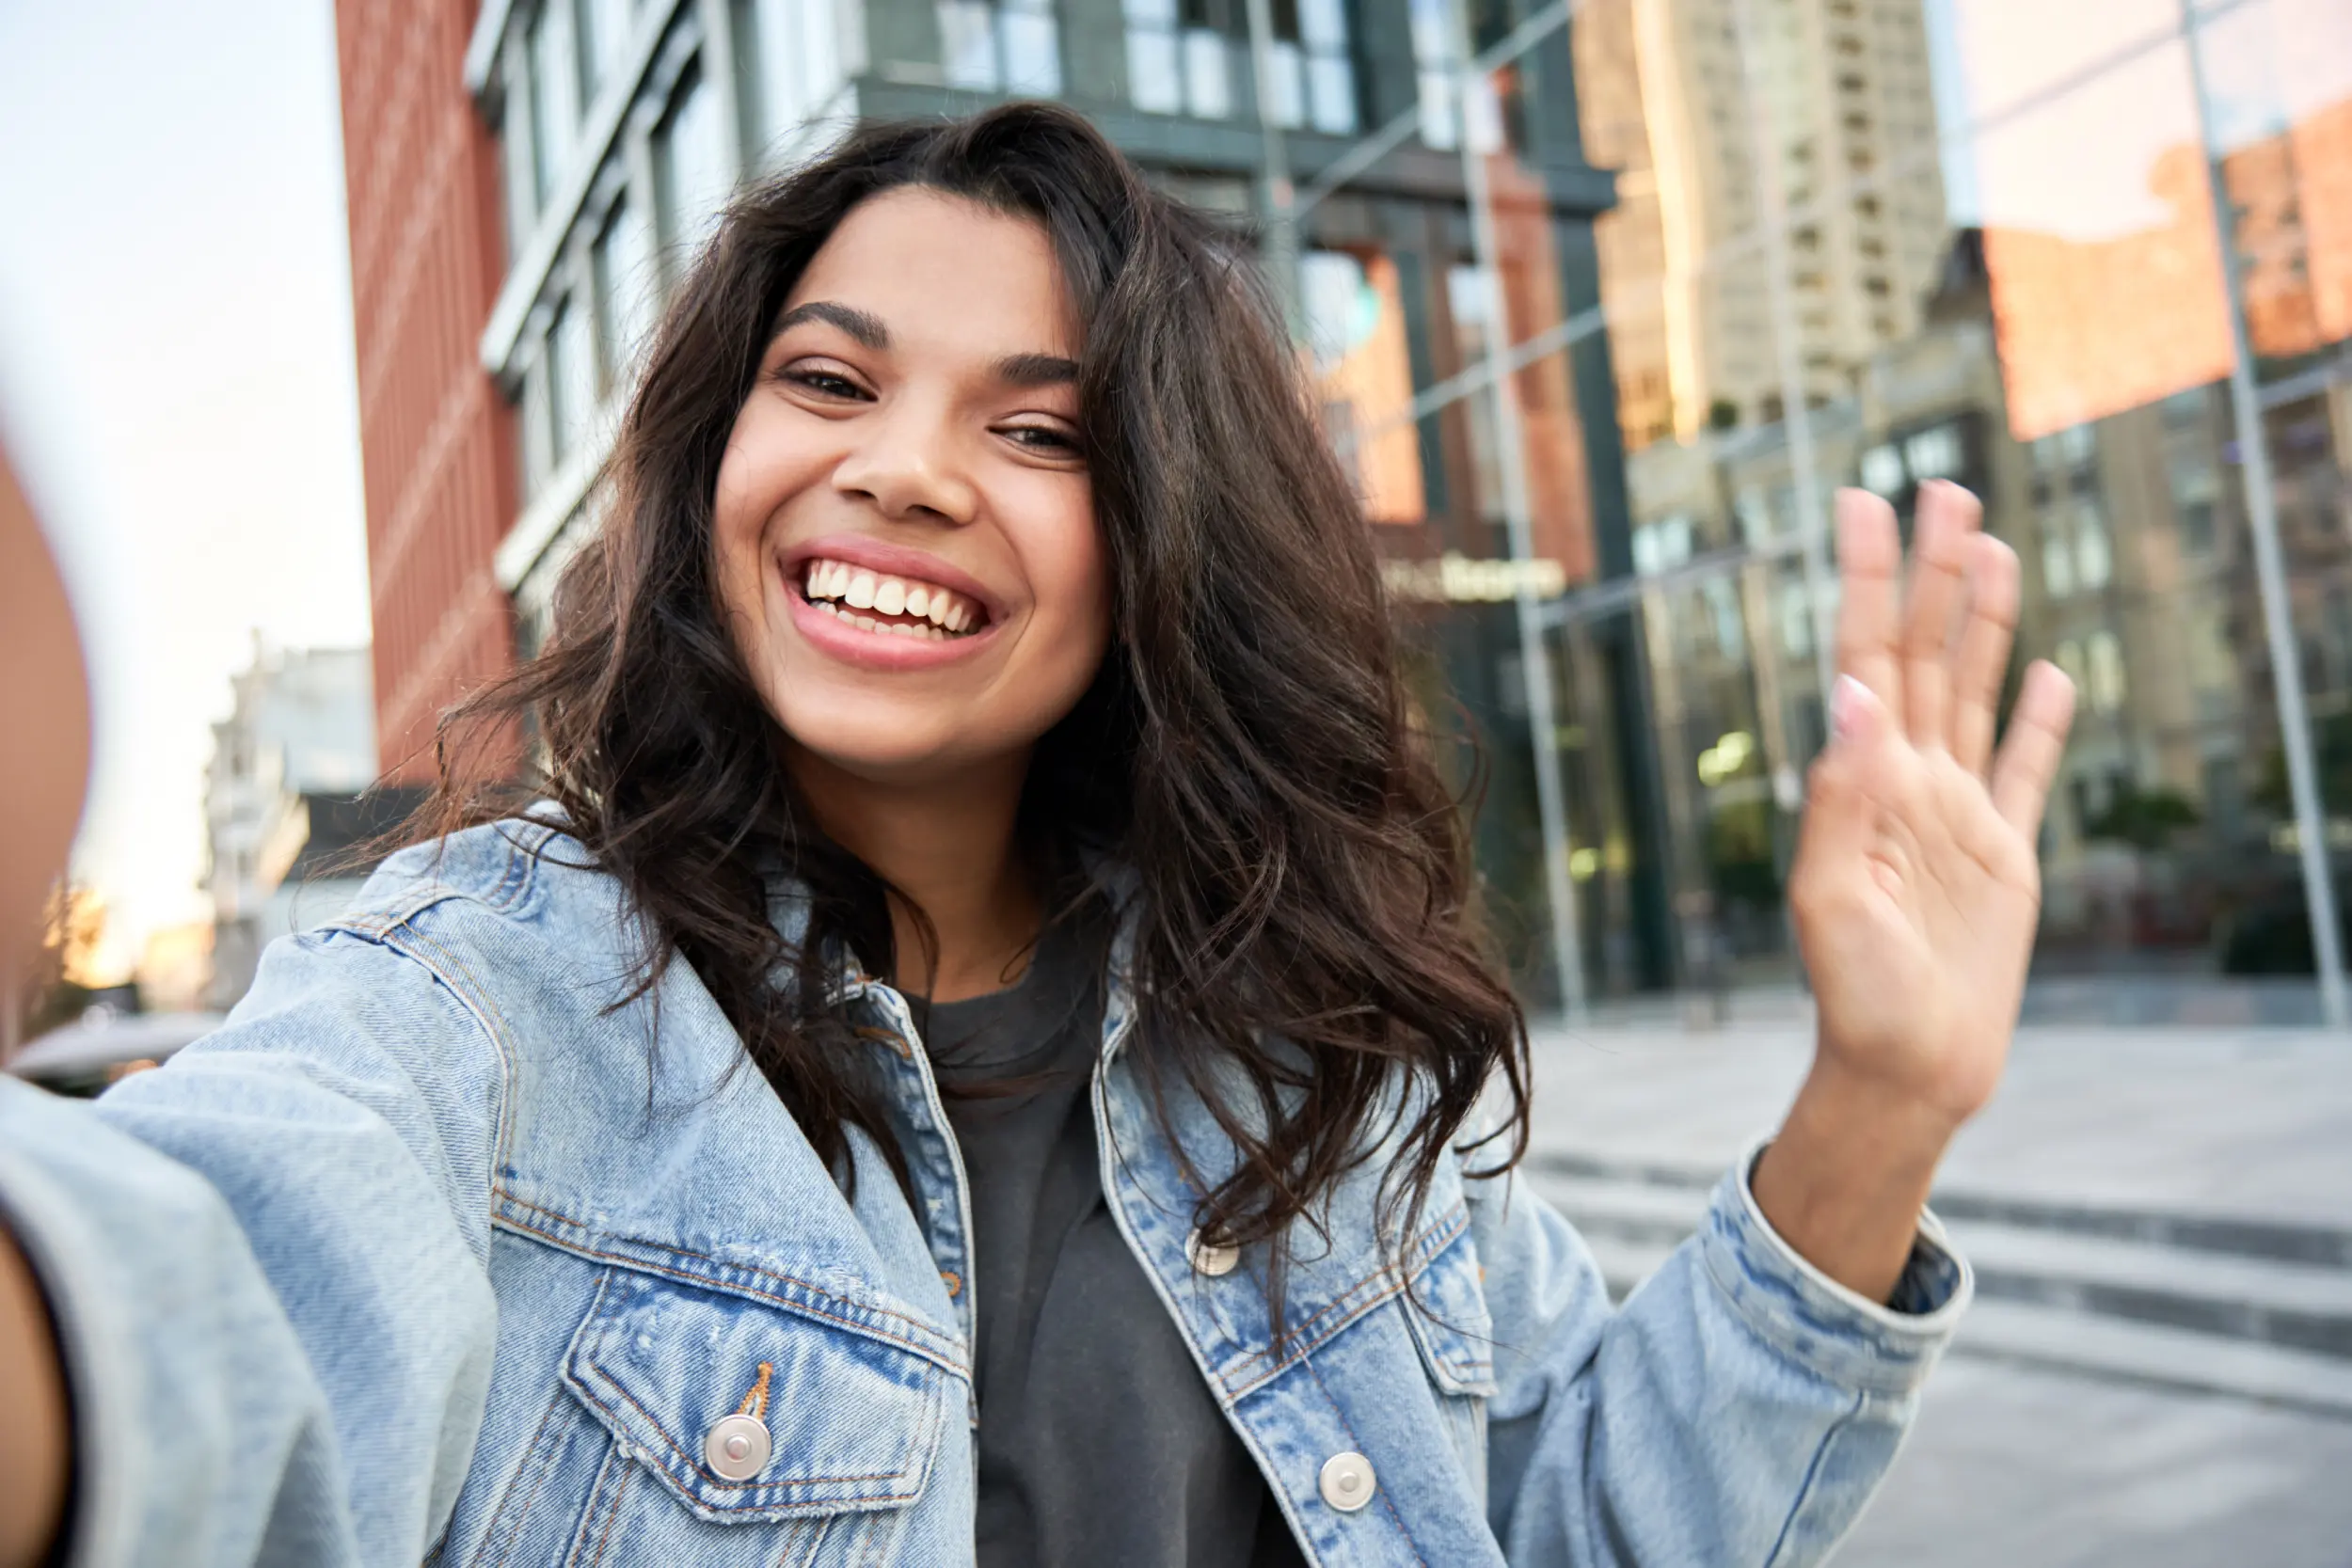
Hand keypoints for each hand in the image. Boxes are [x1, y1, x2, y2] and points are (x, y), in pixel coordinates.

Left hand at [1792, 482, 2075, 1123]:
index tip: (1861, 505)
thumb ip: (1842, 797)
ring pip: (1972, 693)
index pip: (1862, 658)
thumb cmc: (1854, 993)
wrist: (1906, 1069)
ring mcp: (1957, 814)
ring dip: (1979, 620)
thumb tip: (1853, 695)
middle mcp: (1906, 783)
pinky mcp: (2004, 856)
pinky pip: (2024, 772)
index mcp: (1860, 784)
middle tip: (1941, 489)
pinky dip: (2037, 721)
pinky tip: (2043, 671)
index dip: (1864, 581)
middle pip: (1921, 654)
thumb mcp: (1830, 896)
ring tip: (1989, 548)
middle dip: (1930, 573)